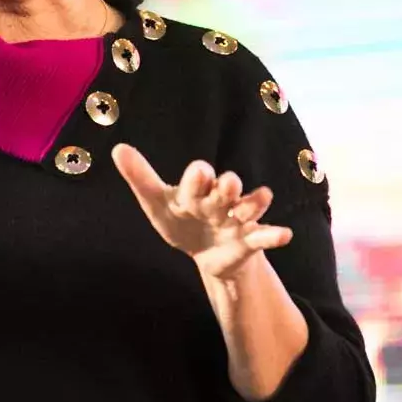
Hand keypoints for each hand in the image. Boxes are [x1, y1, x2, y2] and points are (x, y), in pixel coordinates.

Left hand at [112, 143, 294, 280]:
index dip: (199, 176)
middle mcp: (220, 199)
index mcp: (197, 188)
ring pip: (250, 206)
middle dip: (228, 186)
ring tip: (256, 203)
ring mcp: (238, 218)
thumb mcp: (158, 203)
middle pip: (227, 187)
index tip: (199, 174)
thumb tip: (118, 148)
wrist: (206, 253)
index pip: (199, 177)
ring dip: (254, 203)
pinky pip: (265, 235)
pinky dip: (274, 235)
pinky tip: (284, 235)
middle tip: (228, 184)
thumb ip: (141, 178)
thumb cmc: (182, 220)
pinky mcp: (250, 240)